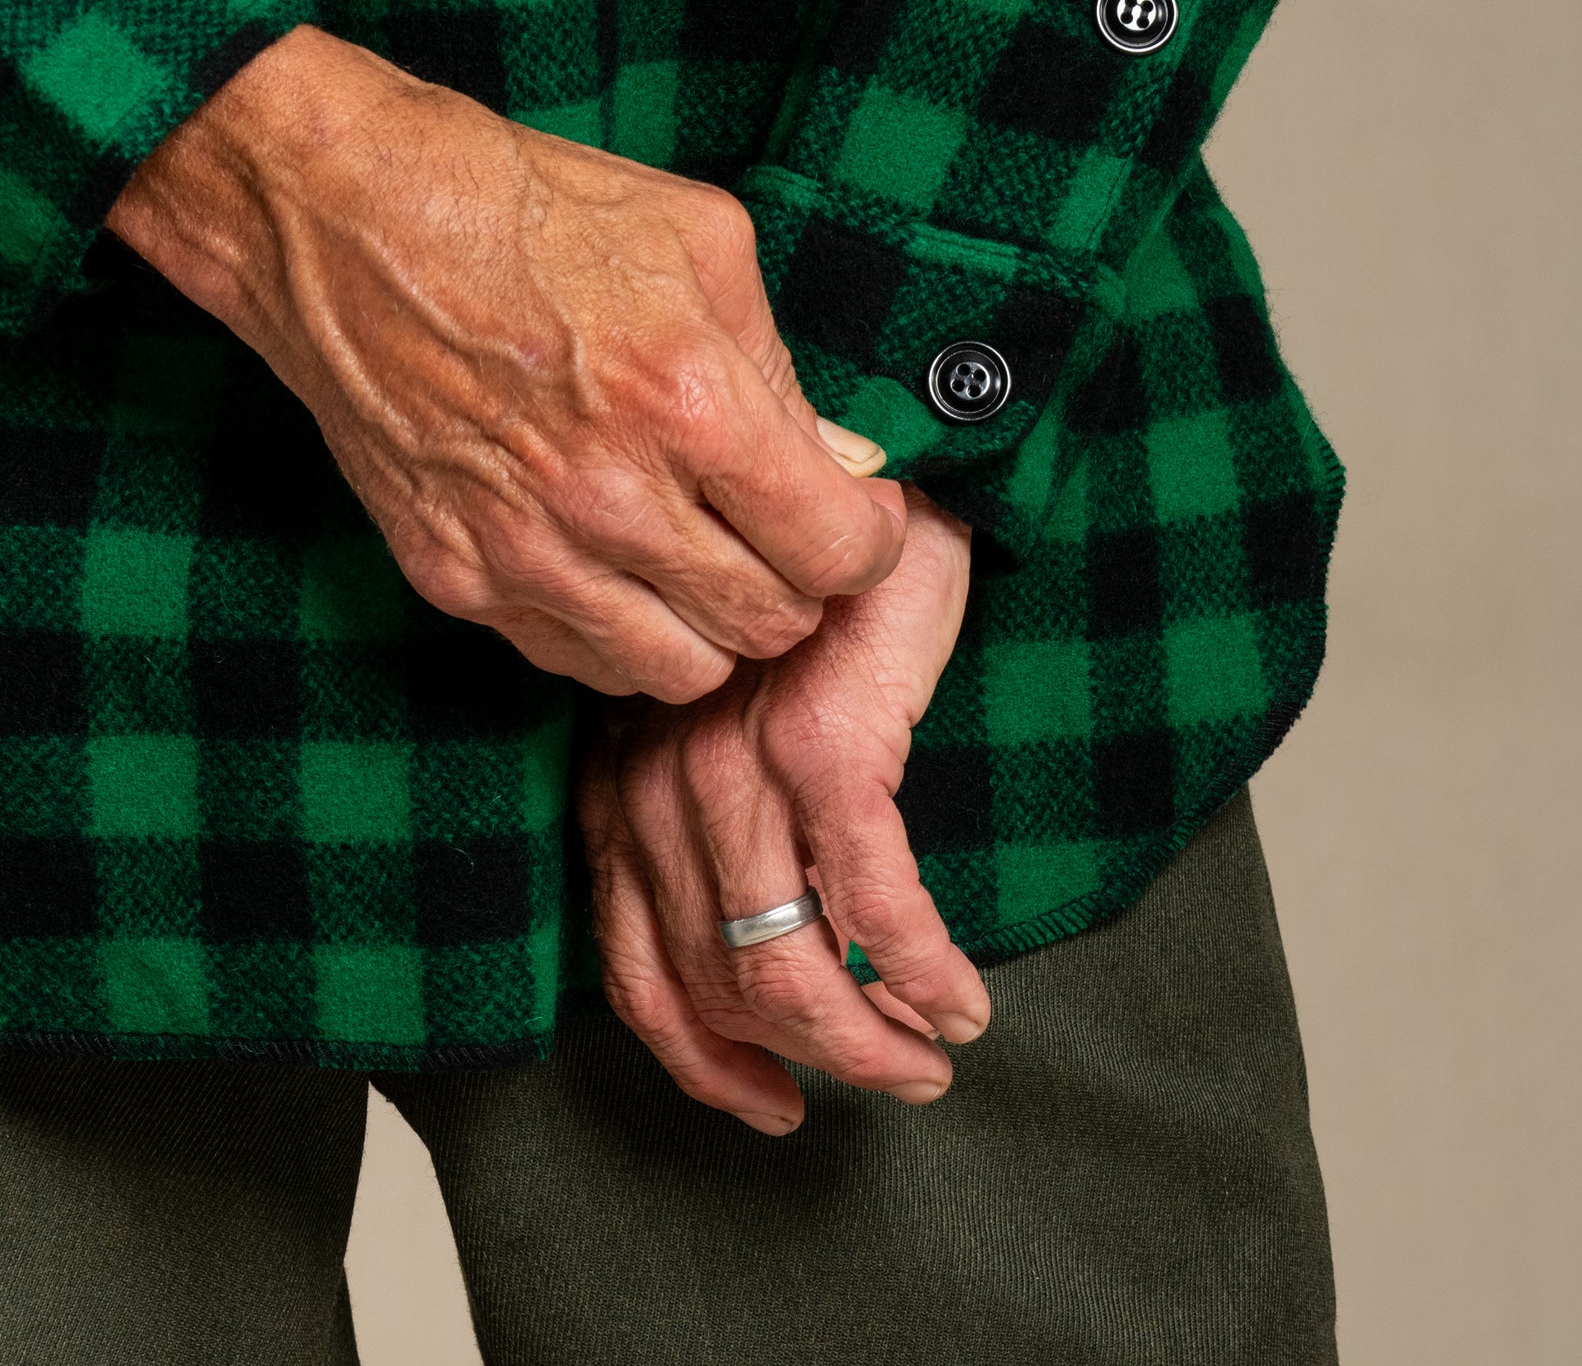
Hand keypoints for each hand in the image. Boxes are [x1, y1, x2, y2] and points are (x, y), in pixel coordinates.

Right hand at [107, 25, 905, 701]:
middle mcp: (608, 493)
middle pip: (767, 626)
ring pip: (678, 671)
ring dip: (709, 624)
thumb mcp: (700, 240)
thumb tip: (843, 460)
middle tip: (779, 531)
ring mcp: (524, 548)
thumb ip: (780, 364)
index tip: (854, 509)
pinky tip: (615, 561)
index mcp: (686, 399)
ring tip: (700, 556)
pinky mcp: (455, 575)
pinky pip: (576, 660)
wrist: (349, 219)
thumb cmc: (530, 206)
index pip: (833, 551)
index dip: (866, 538)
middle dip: (796, 582)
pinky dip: (616, 630)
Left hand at [578, 486, 987, 1132]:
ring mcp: (735, 768)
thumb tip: (752, 954)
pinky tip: (959, 1003)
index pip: (636, 969)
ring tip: (930, 1060)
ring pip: (785, 970)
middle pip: (713, 987)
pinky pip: (873, 909)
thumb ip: (703, 819)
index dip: (705, 1059)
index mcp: (621, 783)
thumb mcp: (721, 713)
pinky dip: (922, 976)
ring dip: (869, 1045)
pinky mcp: (826, 749)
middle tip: (885, 1084)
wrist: (874, 480)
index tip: (769, 1100)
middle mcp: (657, 784)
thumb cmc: (806, 607)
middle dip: (805, 1064)